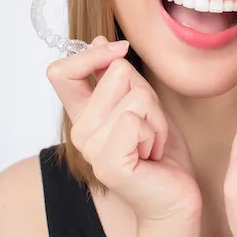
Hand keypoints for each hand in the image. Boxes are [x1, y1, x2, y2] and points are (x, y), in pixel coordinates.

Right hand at [46, 36, 201, 236]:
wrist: (175, 196)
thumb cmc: (160, 152)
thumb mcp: (143, 103)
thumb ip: (119, 76)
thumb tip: (99, 40)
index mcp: (84, 114)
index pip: (61, 72)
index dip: (89, 54)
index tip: (117, 50)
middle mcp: (81, 130)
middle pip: (116, 73)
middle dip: (148, 95)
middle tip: (148, 127)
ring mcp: (91, 148)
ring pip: (135, 95)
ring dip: (156, 117)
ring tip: (151, 142)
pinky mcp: (107, 162)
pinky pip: (135, 119)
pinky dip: (156, 132)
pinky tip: (151, 154)